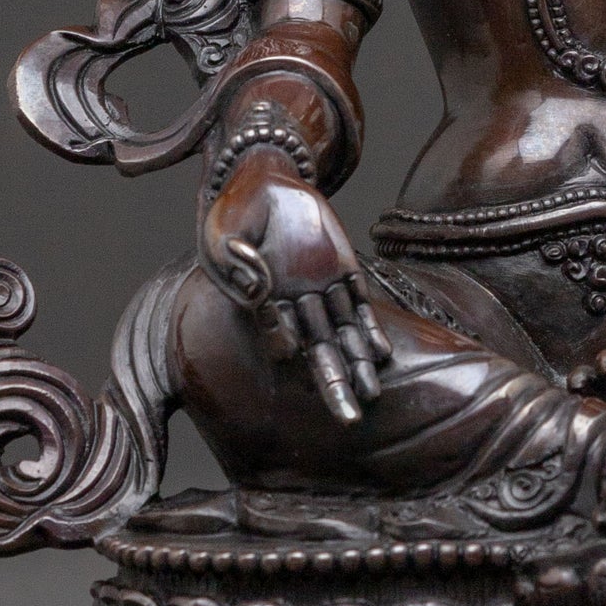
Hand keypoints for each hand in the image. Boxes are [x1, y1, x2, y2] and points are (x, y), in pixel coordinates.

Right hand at [201, 148, 390, 426]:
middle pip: (318, 352)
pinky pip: (360, 306)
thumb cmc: (238, 211)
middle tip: (349, 421)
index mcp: (264, 302)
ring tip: (372, 396)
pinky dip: (370, 329)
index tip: (291, 348)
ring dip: (358, 366)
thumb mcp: (224, 229)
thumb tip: (256, 285)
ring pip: (344, 336)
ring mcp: (322, 290)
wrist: (269, 184)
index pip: (277, 333)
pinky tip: (381, 355)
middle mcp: (295, 305)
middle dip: (333, 385)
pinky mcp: (344, 271)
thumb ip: (234, 256)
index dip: (283, 340)